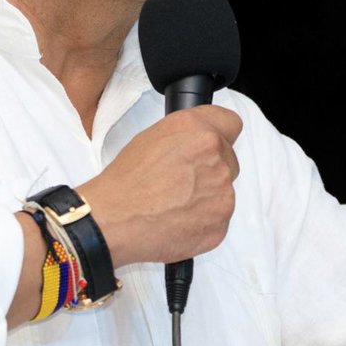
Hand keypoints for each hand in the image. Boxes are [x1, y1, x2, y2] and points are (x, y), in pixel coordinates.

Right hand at [78, 105, 241, 266]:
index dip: (220, 135)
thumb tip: (199, 141)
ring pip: (224, 190)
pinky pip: (219, 218)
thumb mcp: (152, 137)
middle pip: (229, 159)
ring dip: (208, 196)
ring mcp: (222, 191)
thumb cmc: (127, 181)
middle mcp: (215, 155)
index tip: (213, 145)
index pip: (231, 123)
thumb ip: (187, 134)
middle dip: (211, 169)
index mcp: (197, 129)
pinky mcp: (220, 222)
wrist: (115, 219)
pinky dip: (204, 221)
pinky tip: (179, 219)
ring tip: (176, 203)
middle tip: (183, 180)